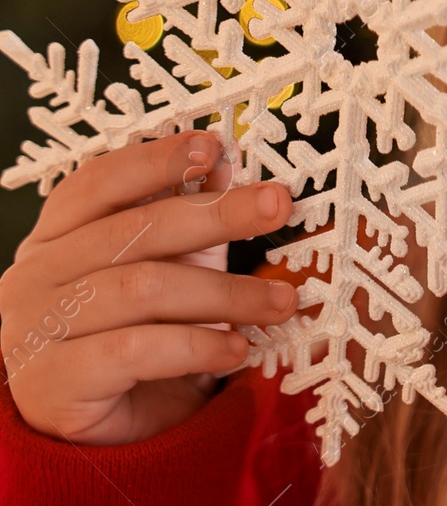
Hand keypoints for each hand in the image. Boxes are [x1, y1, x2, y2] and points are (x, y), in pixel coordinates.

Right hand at [0, 131, 295, 444]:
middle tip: (277, 205)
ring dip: (226, 293)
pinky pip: (134, 351)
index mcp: (59, 235)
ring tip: (279, 302)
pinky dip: (196, 346)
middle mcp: (37, 274)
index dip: (155, 160)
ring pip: (143, 289)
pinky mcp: (52, 382)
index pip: (99, 182)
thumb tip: (225, 163)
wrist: (106, 428)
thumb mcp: (170, 267)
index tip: (213, 147)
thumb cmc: (136, 333)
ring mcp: (36, 328)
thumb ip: (189, 220)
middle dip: (218, 214)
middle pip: (135, 229)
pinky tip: (235, 349)